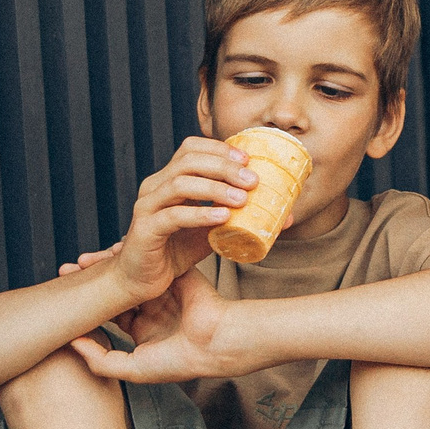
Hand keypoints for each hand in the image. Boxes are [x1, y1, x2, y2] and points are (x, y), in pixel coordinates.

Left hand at [70, 266, 240, 383]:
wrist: (216, 343)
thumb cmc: (178, 360)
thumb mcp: (133, 368)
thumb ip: (100, 360)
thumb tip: (70, 343)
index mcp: (143, 329)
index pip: (110, 313)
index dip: (88, 304)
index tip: (61, 296)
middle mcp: (152, 308)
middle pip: (116, 290)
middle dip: (92, 279)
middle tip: (65, 269)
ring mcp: (165, 289)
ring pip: (131, 273)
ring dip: (108, 264)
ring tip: (82, 260)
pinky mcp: (178, 273)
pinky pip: (153, 260)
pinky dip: (135, 254)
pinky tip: (113, 250)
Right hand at [110, 137, 259, 300]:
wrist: (141, 279)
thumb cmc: (176, 250)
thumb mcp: (213, 230)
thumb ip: (241, 219)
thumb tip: (287, 217)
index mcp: (169, 179)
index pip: (191, 149)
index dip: (220, 149)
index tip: (248, 160)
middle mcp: (155, 187)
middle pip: (188, 161)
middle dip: (224, 167)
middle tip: (253, 180)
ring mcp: (147, 206)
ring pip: (180, 184)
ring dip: (215, 188)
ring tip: (242, 199)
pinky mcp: (144, 229)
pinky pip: (173, 216)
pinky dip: (200, 214)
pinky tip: (222, 217)